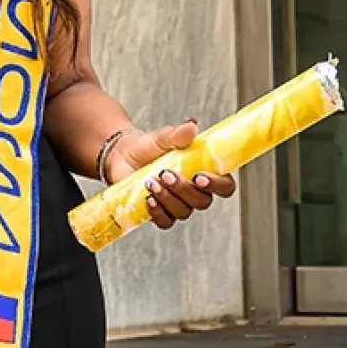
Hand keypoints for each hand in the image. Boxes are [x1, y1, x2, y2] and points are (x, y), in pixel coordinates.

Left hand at [106, 120, 236, 229]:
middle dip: (184, 189)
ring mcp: (176, 204)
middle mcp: (193, 192)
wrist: (121, 155)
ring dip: (167, 198)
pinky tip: (148, 199)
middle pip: (202, 201)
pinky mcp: (159, 212)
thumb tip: (191, 125)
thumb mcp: (161, 138)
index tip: (200, 176)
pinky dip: (157, 212)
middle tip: (165, 173)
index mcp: (203, 172)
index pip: (225, 186)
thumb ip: (177, 134)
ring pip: (183, 212)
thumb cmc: (147, 147)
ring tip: (150, 182)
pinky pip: (165, 222)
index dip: (218, 185)